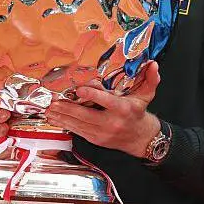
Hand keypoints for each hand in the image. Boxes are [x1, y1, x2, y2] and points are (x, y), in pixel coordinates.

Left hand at [45, 62, 161, 156]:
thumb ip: (151, 79)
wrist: (139, 138)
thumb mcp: (146, 95)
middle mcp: (111, 122)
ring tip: (49, 110)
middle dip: (68, 108)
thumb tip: (154, 65)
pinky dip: (65, 124)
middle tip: (54, 101)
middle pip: (86, 115)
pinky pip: (77, 131)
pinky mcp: (95, 139)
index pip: (106, 102)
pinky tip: (55, 118)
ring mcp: (101, 133)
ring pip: (78, 124)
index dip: (92, 95)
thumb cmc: (138, 113)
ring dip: (62, 117)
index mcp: (123, 110)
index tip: (79, 89)